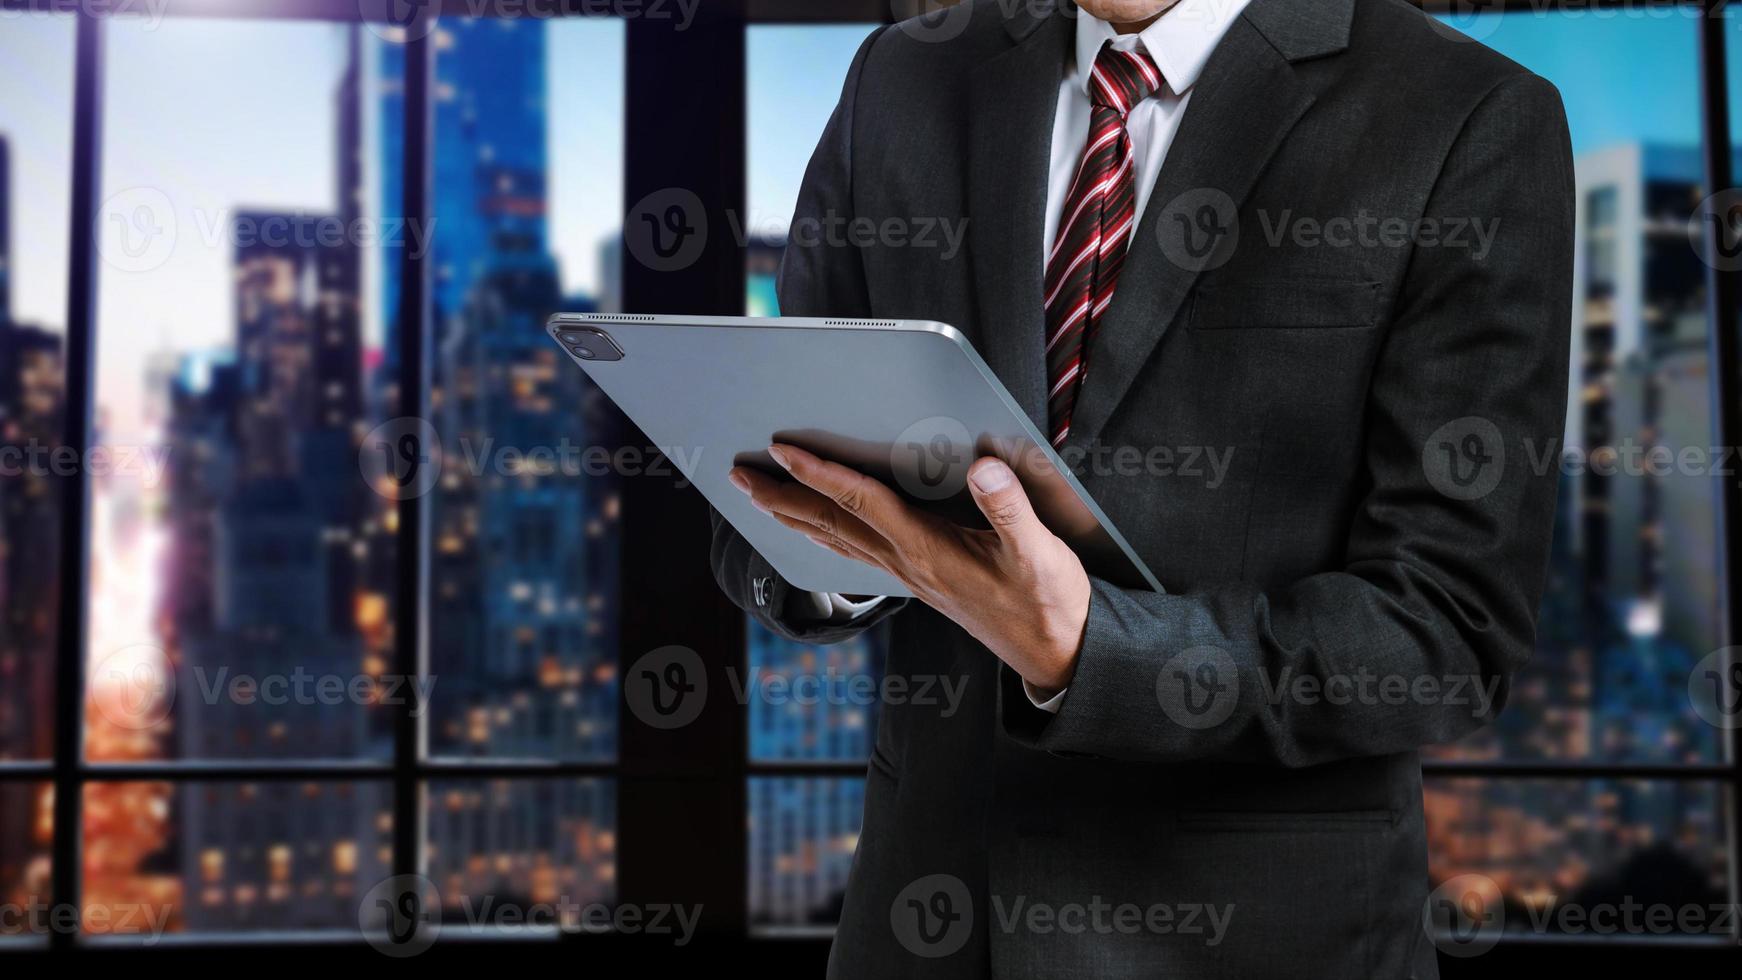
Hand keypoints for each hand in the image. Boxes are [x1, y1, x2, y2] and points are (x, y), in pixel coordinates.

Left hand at [727, 444, 1090, 695]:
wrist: (1056, 652)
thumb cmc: (1048, 602)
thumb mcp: (1040, 552)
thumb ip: (1010, 508)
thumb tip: (983, 467)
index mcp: (929, 550)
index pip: (862, 503)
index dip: (820, 474)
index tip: (783, 450)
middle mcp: (909, 564)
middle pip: (831, 523)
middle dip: (783, 497)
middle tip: (739, 474)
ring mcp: (910, 575)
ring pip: (837, 541)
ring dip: (794, 517)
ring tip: (760, 498)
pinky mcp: (919, 582)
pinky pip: (857, 554)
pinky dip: (826, 536)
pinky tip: (817, 531)